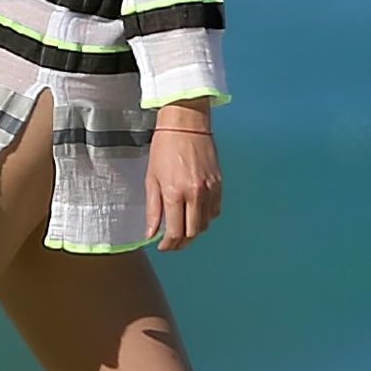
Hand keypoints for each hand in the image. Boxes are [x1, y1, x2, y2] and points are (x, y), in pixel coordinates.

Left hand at [145, 126, 221, 250]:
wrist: (186, 124)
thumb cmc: (164, 148)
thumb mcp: (152, 178)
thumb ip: (153, 208)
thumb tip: (151, 233)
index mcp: (175, 193)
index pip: (175, 232)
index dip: (169, 245)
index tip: (163, 246)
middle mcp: (195, 194)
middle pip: (192, 233)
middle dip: (181, 243)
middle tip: (172, 243)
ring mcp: (210, 190)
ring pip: (205, 224)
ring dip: (193, 232)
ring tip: (182, 230)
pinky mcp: (219, 184)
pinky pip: (215, 211)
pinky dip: (206, 218)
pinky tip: (195, 215)